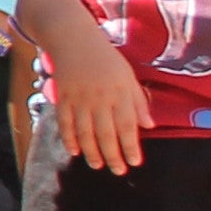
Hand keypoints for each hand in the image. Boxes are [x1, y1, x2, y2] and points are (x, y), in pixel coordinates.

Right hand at [49, 22, 153, 175]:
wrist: (73, 39)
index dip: (130, 146)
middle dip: (112, 155)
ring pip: (85, 131)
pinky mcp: (62, 97)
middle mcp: (99, 98)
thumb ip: (138, 102)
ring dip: (91, 151)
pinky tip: (74, 151)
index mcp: (119, 93)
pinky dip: (68, 138)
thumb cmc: (106, 59)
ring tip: (97, 165)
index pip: (127, 126)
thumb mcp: (128, 77)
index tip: (134, 162)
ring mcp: (78, 98)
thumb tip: (148, 126)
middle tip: (117, 171)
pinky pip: (64, 122)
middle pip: (106, 133)